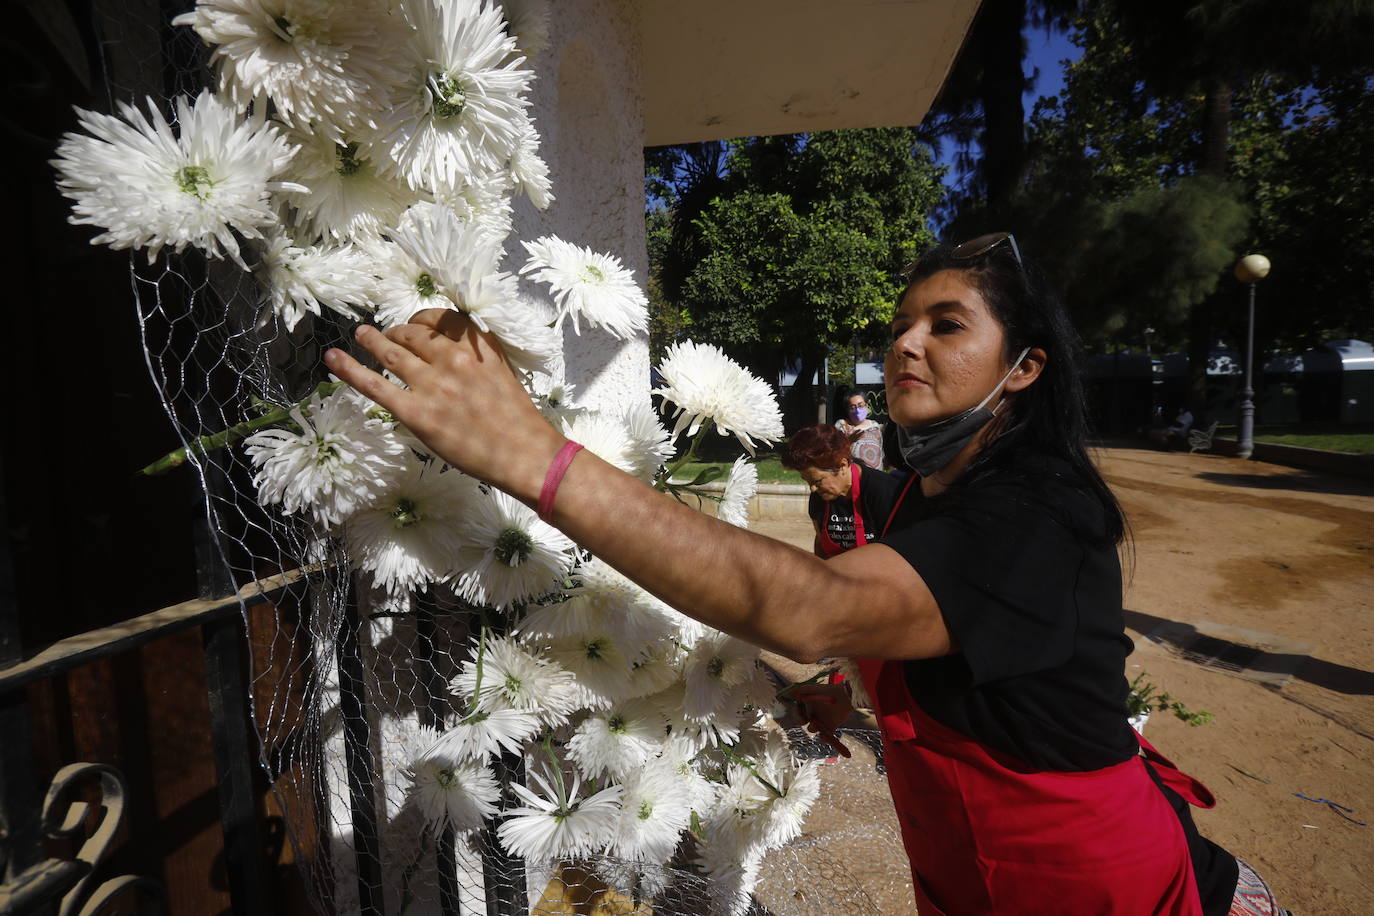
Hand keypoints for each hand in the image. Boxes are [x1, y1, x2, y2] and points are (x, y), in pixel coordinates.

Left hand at [323, 310, 562, 499]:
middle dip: (397, 333)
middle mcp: (452, 357)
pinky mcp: (416, 412)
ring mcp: (432, 384)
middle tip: (388, 336)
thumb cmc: (518, 421)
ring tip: (361, 334)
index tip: (415, 325)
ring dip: (372, 341)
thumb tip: (448, 353)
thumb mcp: (502, 372)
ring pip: (392, 353)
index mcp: (477, 345)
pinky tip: (333, 358)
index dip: (421, 320)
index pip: (439, 319)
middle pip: (413, 335)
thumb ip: (477, 358)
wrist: (524, 453)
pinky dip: (350, 369)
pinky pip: (375, 385)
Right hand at [789, 683, 853, 757]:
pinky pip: (825, 737)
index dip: (797, 713)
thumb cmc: (828, 691)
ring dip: (812, 728)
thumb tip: (788, 692)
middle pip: (803, 722)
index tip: (799, 712)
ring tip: (816, 724)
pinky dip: (824, 739)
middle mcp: (814, 714)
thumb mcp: (813, 689)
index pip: (798, 712)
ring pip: (813, 729)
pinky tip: (824, 737)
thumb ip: (800, 690)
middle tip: (804, 720)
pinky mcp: (831, 727)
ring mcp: (822, 721)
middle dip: (801, 722)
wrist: (845, 696)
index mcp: (809, 705)